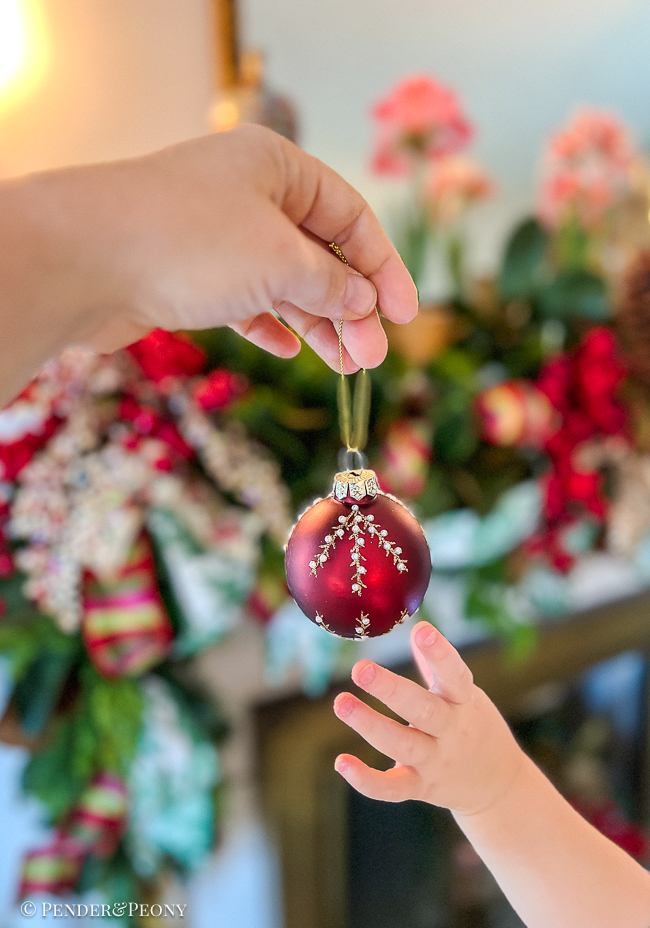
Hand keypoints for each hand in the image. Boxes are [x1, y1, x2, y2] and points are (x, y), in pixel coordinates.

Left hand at [15, 124, 416, 372]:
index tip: (406, 315)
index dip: (383, 268)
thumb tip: (363, 302)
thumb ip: (330, 283)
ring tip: (348, 364)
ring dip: (317, 323)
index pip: (351, 217)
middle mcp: (249, 196)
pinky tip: (292, 350)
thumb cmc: (189, 241)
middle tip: (372, 356)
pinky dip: (271, 325)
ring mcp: (217, 237)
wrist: (83, 259)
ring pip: (283, 282)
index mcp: (278, 168)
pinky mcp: (190, 275)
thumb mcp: (279, 260)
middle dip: (351, 307)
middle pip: (319, 254)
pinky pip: (246, 301)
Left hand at [333, 621, 524, 815]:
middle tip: (360, 668)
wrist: (500, 787)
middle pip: (423, 710)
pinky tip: (341, 762)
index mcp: (464, 702)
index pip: (455, 675)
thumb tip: (415, 628)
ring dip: (369, 724)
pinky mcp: (421, 788)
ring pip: (401, 745)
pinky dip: (366, 781)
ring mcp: (436, 762)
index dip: (440, 653)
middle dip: (391, 690)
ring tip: (341, 702)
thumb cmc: (475, 728)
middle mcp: (451, 732)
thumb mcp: (466, 696)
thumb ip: (436, 667)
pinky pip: (392, 789)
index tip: (422, 630)